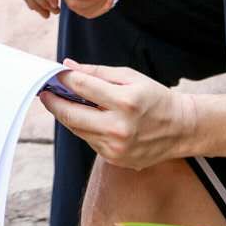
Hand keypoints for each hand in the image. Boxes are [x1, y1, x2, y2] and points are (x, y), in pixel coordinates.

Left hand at [38, 60, 196, 170]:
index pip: (82, 87)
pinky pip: (89, 140)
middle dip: (53, 102)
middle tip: (43, 92)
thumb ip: (97, 72)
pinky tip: (86, 117)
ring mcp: (116, 147)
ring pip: (77, 129)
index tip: (52, 74)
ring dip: (66, 115)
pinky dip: (84, 128)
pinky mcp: (115, 158)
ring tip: (62, 102)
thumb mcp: (131, 77)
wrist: (181, 128)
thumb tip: (68, 66)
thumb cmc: (155, 98)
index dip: (63, 79)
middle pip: (71, 114)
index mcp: (125, 101)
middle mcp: (119, 127)